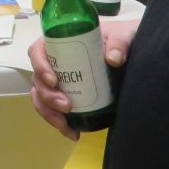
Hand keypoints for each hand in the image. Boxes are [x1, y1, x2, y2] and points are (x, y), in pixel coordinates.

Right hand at [29, 18, 137, 139]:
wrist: (131, 52)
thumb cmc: (122, 38)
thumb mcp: (123, 35)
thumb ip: (119, 42)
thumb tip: (113, 58)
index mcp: (60, 42)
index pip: (38, 51)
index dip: (40, 66)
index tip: (54, 80)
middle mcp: (54, 62)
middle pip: (37, 79)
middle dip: (47, 97)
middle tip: (66, 106)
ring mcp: (59, 80)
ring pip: (40, 97)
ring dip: (49, 113)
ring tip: (66, 125)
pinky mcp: (67, 95)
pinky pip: (53, 110)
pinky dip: (59, 123)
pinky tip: (73, 133)